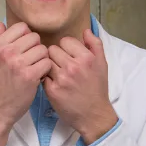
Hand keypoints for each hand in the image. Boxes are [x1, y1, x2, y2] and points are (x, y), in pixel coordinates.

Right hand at [0, 22, 51, 145]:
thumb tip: (2, 24)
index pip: (22, 27)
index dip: (27, 37)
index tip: (24, 48)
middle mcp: (6, 51)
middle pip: (34, 37)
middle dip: (36, 48)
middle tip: (31, 60)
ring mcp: (18, 63)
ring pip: (43, 50)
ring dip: (42, 59)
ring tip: (35, 68)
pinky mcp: (30, 75)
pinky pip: (47, 63)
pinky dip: (45, 70)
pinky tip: (38, 77)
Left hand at [45, 29, 116, 144]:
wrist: (93, 115)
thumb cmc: (97, 88)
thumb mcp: (102, 64)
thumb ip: (95, 45)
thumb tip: (85, 30)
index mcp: (87, 58)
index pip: (65, 41)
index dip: (66, 47)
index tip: (69, 55)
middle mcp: (74, 67)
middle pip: (52, 49)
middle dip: (55, 56)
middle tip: (61, 65)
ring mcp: (61, 79)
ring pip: (45, 61)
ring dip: (49, 65)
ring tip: (57, 73)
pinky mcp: (52, 90)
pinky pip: (42, 75)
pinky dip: (45, 78)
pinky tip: (53, 82)